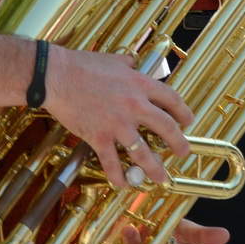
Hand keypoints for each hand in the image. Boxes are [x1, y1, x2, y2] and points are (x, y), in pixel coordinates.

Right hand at [43, 45, 194, 189]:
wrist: (56, 76)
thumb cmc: (82, 65)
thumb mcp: (113, 59)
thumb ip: (128, 65)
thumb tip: (134, 66)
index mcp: (139, 84)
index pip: (171, 100)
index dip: (183, 112)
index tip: (187, 122)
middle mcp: (134, 105)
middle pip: (166, 128)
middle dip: (178, 144)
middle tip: (182, 152)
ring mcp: (117, 124)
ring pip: (143, 152)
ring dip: (154, 168)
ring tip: (161, 177)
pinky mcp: (99, 137)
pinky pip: (112, 162)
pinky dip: (118, 176)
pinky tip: (123, 184)